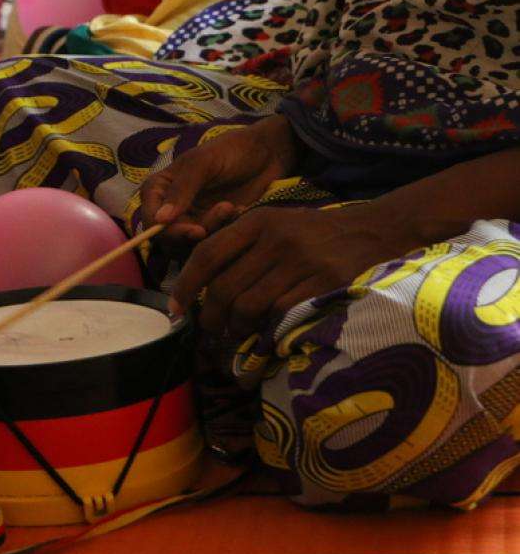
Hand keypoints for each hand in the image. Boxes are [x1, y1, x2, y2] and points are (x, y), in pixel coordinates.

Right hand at [140, 116, 301, 245]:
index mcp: (160, 188)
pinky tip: (242, 211)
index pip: (151, 218)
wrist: (268, 153)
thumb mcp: (203, 163)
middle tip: (223, 214)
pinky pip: (211, 242)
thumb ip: (181, 190)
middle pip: (169, 237)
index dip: (168, 231)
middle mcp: (171, 207)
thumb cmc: (232, 150)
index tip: (196, 231)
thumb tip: (160, 220)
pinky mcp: (213, 228)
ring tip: (234, 207)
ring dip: (214, 230)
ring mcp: (192, 219)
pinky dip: (226, 232)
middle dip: (195, 233)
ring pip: (190, 244)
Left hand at [171, 203, 420, 335]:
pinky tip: (265, 331)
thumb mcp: (276, 222)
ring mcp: (302, 261)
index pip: (208, 254)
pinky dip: (267, 327)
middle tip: (209, 329)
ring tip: (236, 332)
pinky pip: (280, 313)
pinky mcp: (324, 283)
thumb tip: (199, 282)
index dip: (186, 284)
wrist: (377, 229)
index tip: (175, 306)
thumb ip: (240, 243)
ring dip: (237, 327)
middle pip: (225, 287)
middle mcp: (276, 238)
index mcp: (259, 221)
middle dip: (210, 315)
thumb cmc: (316, 232)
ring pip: (249, 305)